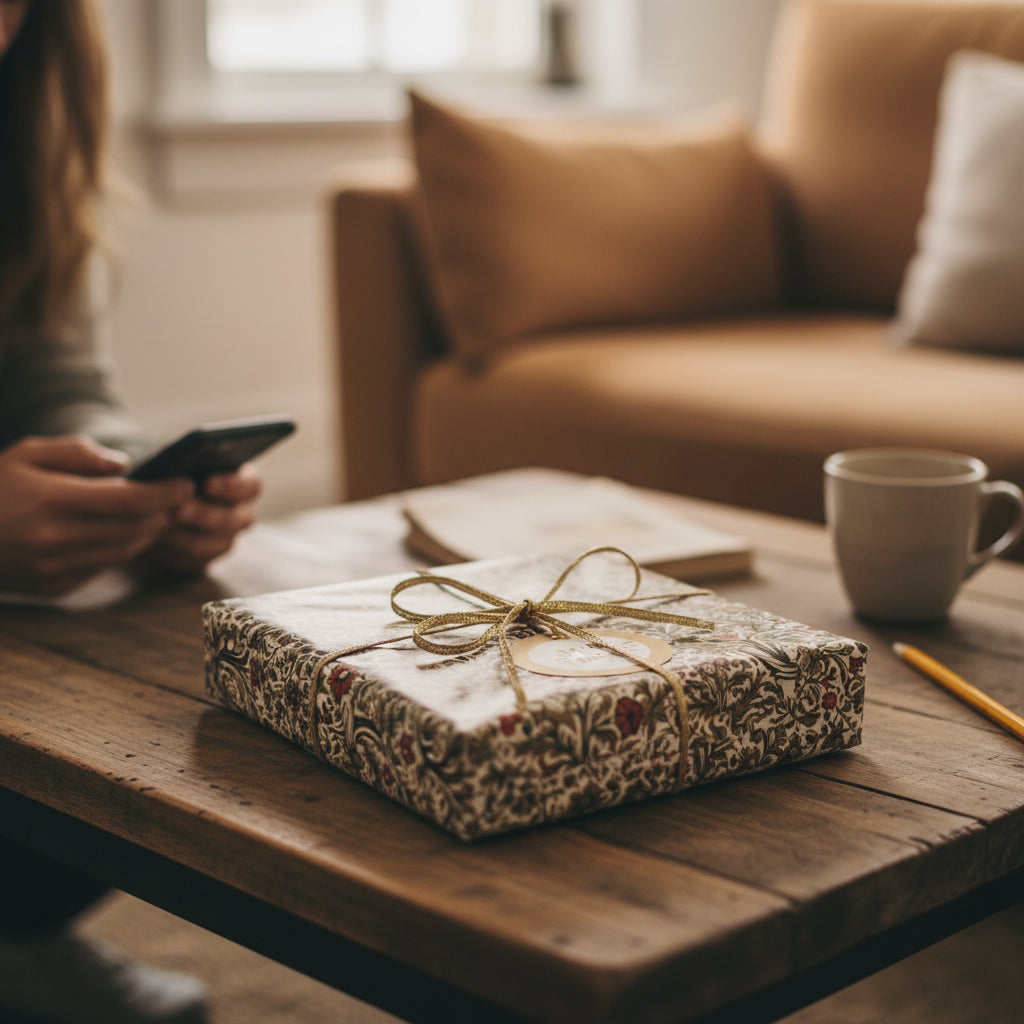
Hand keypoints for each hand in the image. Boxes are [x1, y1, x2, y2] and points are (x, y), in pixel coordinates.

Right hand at [0, 436, 192, 595]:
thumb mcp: (25, 454)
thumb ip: (78, 454)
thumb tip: (125, 467)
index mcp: (51, 501)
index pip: (129, 501)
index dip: (164, 494)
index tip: (186, 484)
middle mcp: (55, 539)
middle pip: (134, 530)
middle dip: (163, 515)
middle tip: (180, 500)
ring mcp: (54, 568)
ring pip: (123, 552)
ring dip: (148, 535)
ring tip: (159, 515)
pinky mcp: (53, 587)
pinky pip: (102, 567)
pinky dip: (121, 550)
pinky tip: (125, 534)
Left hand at [139, 464, 261, 573]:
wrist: (152, 504)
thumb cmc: (171, 473)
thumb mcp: (179, 462)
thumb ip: (184, 461)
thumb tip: (173, 462)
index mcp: (245, 485)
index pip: (250, 486)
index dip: (232, 486)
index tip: (208, 483)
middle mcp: (242, 514)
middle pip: (232, 519)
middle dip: (203, 515)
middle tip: (178, 510)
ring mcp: (227, 539)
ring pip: (214, 545)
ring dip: (185, 537)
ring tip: (159, 527)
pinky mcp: (207, 559)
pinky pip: (195, 561)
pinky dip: (173, 552)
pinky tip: (153, 542)